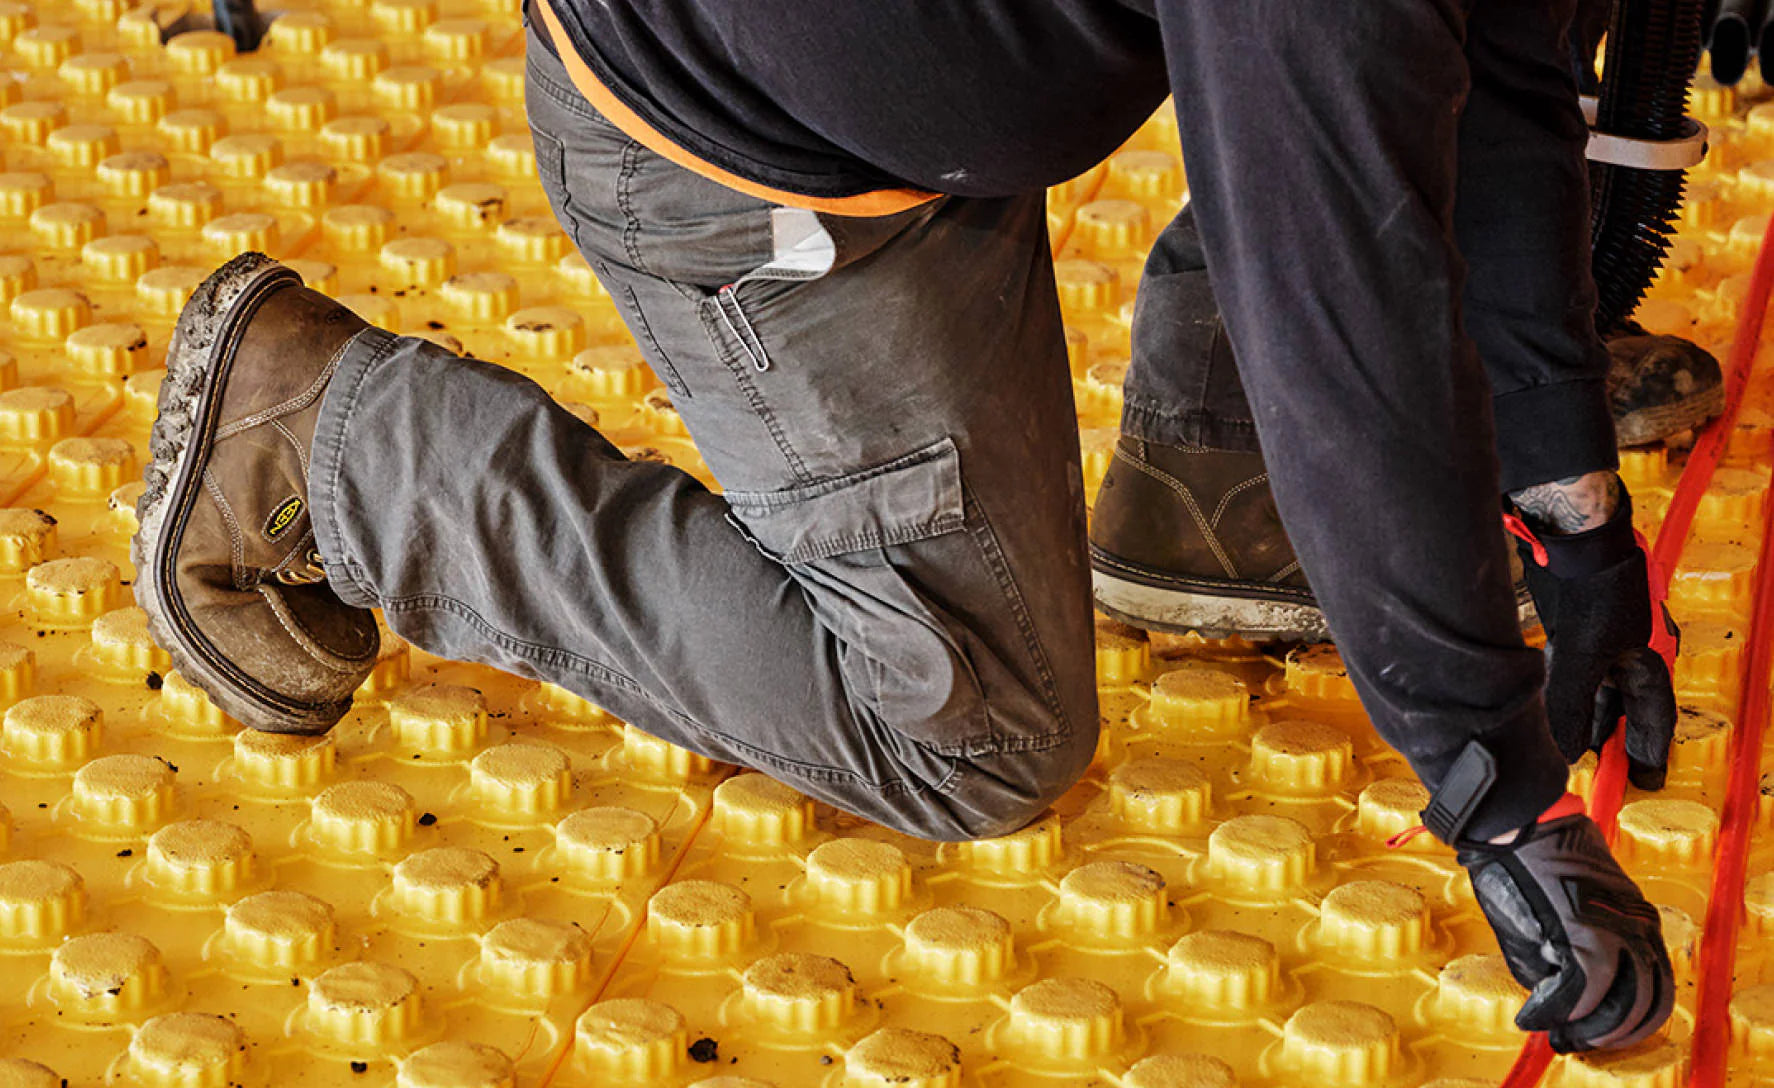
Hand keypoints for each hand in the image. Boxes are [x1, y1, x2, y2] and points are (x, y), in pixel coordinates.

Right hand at [1458, 811, 1673, 1051]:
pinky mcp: (1582, 933)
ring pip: (1623, 1003)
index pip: (1650, 983)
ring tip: (1562, 1034)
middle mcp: (1636, 926)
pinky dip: (1555, 1011)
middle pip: (1648, 1002)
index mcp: (1636, 918)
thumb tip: (1556, 993)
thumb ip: (1570, 951)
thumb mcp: (1563, 908)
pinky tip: (1534, 1015)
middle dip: (1613, 1033)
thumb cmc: (1533, 853)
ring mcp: (1614, 930)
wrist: (1518, 822)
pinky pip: (1580, 991)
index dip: (1624, 1016)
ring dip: (1592, 1030)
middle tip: (1581, 1041)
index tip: (1592, 1027)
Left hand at [1508, 492, 1677, 788]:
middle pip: (1621, 709)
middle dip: (1609, 742)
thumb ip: (1571, 702)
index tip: (1645, 781)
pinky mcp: (1566, 634)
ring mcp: (1596, 645)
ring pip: (1591, 695)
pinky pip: (1565, 678)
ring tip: (1571, 756)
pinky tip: (1547, 718)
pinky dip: (1558, 700)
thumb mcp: (1585, 652)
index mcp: (1649, 660)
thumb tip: (1562, 749)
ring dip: (1579, 723)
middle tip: (1603, 777)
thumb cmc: (1596, 584)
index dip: (1649, 750)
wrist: (1568, 537)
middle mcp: (1626, 655)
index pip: (1653, 716)